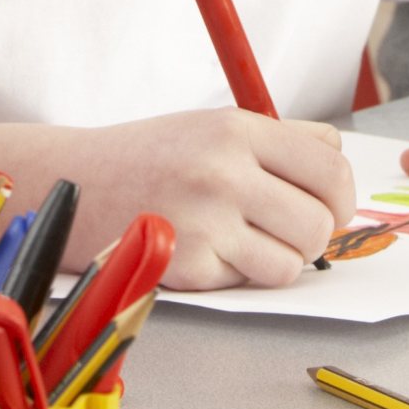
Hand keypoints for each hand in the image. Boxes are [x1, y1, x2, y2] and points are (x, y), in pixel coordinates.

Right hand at [0, 109, 356, 290]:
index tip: (330, 209)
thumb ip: (280, 141)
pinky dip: (235, 274)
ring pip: (292, 262)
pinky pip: (247, 281)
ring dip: (276, 260)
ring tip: (243, 242)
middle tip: (288, 233)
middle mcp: (224, 170)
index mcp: (237, 128)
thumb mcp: (212, 126)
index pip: (331, 168)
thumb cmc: (148, 157)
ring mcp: (205, 220)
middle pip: (320, 222)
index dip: (340, 199)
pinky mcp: (186, 265)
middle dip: (313, 237)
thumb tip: (338, 167)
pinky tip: (203, 250)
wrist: (69, 183)